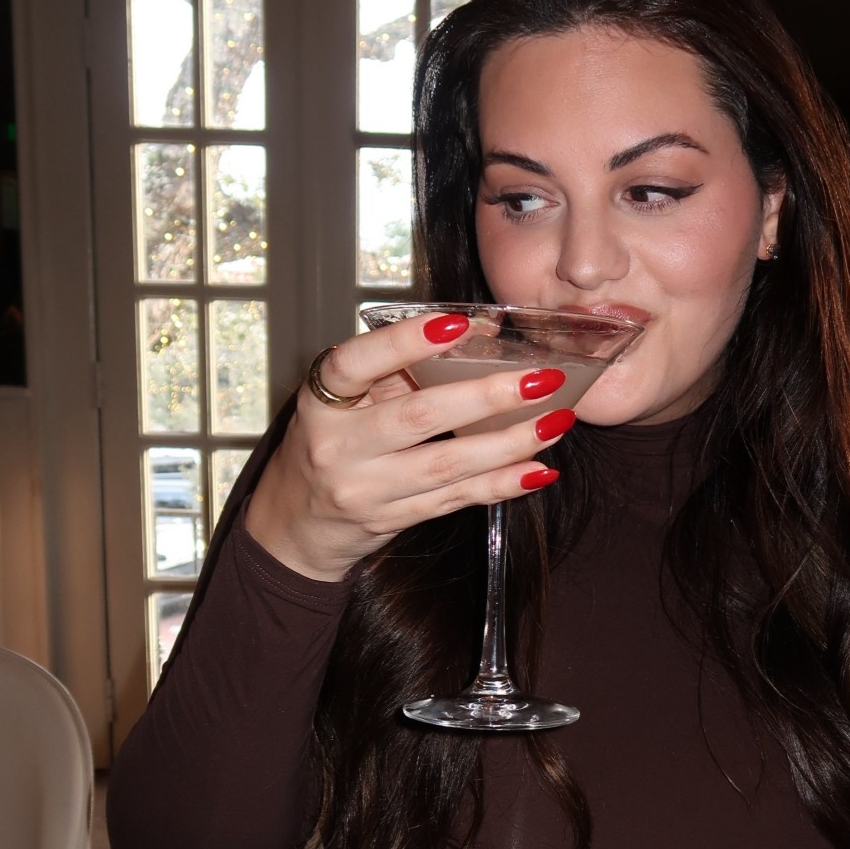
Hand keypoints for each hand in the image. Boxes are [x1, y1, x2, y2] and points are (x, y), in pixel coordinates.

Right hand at [245, 312, 574, 580]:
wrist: (294, 523)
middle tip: (541, 379)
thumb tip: (485, 329)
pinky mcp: (391, 519)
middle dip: (486, 398)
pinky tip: (538, 469)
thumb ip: (404, 363)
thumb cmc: (331, 441)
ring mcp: (364, 490)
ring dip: (508, 444)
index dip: (404, 343)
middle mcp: (337, 446)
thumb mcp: (349, 397)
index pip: (356, 365)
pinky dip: (501, 484)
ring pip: (446, 465)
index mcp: (322, 401)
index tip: (455, 324)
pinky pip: (455, 500)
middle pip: (418, 418)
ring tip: (555, 422)